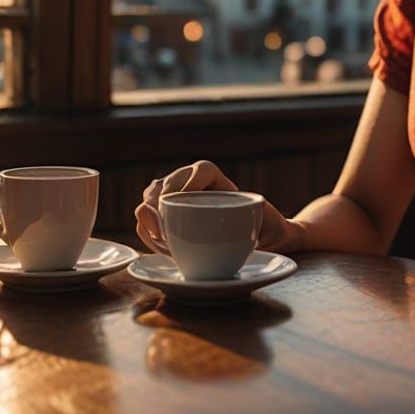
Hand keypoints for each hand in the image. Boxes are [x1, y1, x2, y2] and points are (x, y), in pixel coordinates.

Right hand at [134, 160, 304, 254]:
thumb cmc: (265, 228)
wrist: (257, 242)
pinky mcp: (163, 216)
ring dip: (149, 217)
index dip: (188, 182)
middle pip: (166, 182)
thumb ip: (263, 217)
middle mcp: (192, 182)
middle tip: (164, 232)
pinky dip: (146, 229)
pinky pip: (144, 217)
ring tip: (162, 239)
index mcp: (218, 178)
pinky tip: (158, 243)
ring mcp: (174, 197)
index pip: (202, 170)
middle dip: (159, 204)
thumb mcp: (270, 222)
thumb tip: (252, 212)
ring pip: (150, 197)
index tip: (181, 203)